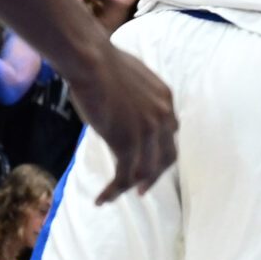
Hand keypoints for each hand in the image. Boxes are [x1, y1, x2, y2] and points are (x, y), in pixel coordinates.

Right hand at [74, 41, 178, 200]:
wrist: (90, 61)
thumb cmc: (100, 61)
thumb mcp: (130, 77)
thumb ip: (135, 95)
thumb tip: (122, 102)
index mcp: (165, 98)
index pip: (170, 133)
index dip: (160, 150)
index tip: (149, 161)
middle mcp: (164, 116)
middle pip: (166, 156)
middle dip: (154, 175)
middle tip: (141, 189)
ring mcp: (148, 132)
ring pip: (146, 171)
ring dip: (131, 187)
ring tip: (116, 195)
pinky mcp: (127, 144)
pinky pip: (123, 177)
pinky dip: (113, 191)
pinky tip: (101, 199)